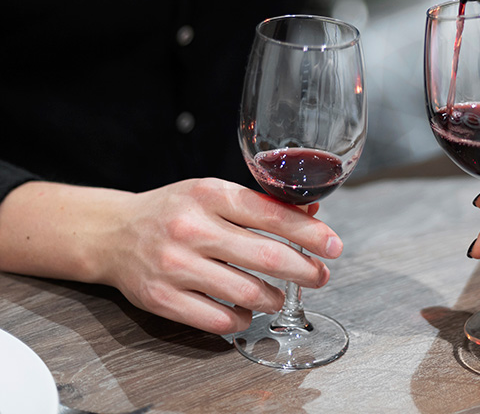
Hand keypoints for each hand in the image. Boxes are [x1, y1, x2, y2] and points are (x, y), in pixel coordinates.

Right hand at [96, 178, 342, 333]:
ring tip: (280, 296)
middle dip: (304, 271)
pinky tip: (247, 311)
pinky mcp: (161, 298)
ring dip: (275, 299)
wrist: (112, 233)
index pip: (272, 215)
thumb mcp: (213, 193)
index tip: (333, 245)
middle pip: (267, 257)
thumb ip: (260, 204)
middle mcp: (192, 228)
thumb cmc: (174, 211)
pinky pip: (218, 319)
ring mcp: (175, 265)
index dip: (310, 233)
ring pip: (246, 292)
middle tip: (319, 277)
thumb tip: (311, 211)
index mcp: (209, 194)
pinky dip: (242, 318)